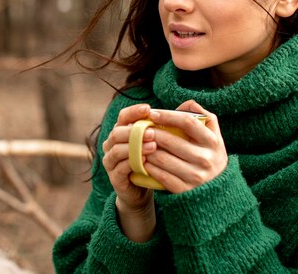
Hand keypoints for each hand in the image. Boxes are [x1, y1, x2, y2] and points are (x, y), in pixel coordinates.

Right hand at [102, 103, 156, 241]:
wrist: (142, 191)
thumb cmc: (152, 162)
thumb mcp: (157, 142)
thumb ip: (164, 126)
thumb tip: (187, 106)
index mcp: (121, 132)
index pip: (123, 116)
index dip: (134, 111)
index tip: (148, 108)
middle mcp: (111, 144)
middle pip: (117, 132)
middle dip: (135, 131)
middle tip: (153, 132)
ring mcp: (110, 161)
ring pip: (117, 149)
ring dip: (135, 147)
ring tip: (153, 146)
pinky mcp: (114, 177)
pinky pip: (120, 168)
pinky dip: (132, 163)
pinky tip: (145, 161)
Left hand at [143, 100, 226, 192]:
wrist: (218, 190)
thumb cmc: (210, 155)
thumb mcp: (214, 136)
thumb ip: (203, 117)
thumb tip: (186, 104)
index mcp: (213, 142)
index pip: (188, 122)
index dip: (168, 115)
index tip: (152, 113)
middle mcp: (205, 159)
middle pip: (170, 141)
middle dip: (151, 133)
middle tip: (140, 129)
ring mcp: (195, 176)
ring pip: (162, 159)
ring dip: (146, 150)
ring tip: (138, 143)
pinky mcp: (184, 191)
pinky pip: (160, 176)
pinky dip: (148, 166)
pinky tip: (143, 160)